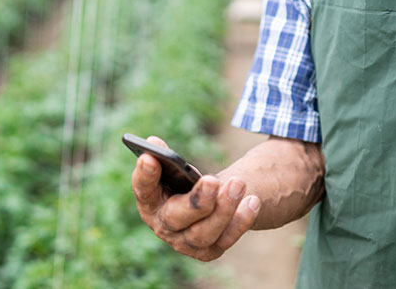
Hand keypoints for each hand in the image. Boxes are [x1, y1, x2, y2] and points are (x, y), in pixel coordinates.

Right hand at [130, 135, 261, 260]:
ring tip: (239, 184)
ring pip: (204, 232)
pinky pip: (225, 239)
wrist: (205, 207)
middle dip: (197, 200)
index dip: (144, 175)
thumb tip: (153, 143)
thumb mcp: (175, 170)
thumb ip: (166, 157)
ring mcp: (185, 243)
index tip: (149, 156)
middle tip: (213, 181)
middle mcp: (163, 226)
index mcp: (149, 202)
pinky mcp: (208, 251)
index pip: (143, 189)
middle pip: (177, 217)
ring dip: (224, 208)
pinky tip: (253, 202)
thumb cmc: (184, 183)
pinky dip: (241, 221)